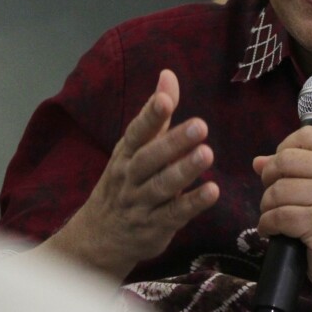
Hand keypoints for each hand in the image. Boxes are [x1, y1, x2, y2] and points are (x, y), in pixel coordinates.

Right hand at [61, 69, 217, 279]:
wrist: (99, 236)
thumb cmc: (124, 182)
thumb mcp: (134, 148)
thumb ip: (156, 115)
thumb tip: (168, 75)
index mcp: (125, 154)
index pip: (137, 132)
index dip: (150, 116)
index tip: (165, 100)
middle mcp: (129, 177)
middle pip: (150, 158)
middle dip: (174, 142)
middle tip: (201, 126)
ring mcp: (140, 203)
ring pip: (161, 186)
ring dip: (184, 171)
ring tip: (207, 154)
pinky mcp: (154, 227)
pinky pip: (173, 214)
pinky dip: (192, 204)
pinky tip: (212, 191)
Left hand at [253, 125, 311, 296]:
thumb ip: (296, 170)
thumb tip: (258, 162)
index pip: (308, 135)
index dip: (285, 147)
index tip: (281, 168)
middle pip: (287, 160)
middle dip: (270, 177)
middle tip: (272, 195)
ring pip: (279, 189)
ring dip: (267, 204)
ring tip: (273, 215)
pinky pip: (279, 216)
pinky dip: (267, 224)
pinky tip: (271, 230)